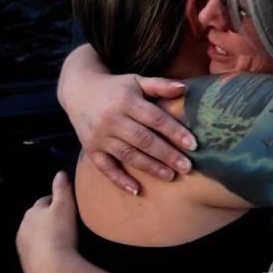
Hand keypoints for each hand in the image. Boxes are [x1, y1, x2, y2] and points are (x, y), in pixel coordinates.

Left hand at [17, 171, 79, 272]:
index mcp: (32, 212)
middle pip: (38, 219)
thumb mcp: (65, 206)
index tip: (68, 207)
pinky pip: (37, 251)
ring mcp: (23, 246)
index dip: (57, 202)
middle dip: (49, 220)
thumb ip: (62, 188)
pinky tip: (57, 254)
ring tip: (62, 241)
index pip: (44, 201)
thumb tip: (60, 174)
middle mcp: (23, 227)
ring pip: (36, 235)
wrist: (51, 269)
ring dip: (46, 236)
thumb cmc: (59, 234)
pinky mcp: (26, 262)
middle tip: (67, 225)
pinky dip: (45, 250)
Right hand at [59, 45, 195, 193]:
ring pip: (128, 155)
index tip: (193, 145)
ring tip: (171, 176)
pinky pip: (105, 168)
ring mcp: (100, 136)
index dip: (174, 132)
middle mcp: (111, 119)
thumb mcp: (136, 81)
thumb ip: (159, 85)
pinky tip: (136, 190)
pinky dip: (120, 180)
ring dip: (150, 167)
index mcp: (126, 101)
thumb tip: (184, 88)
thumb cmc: (116, 88)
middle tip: (187, 167)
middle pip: (143, 140)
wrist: (78, 91)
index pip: (154, 118)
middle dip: (167, 154)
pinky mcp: (91, 150)